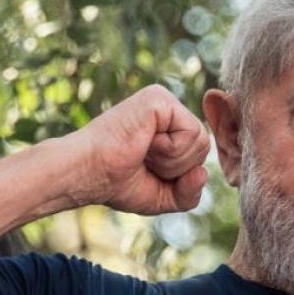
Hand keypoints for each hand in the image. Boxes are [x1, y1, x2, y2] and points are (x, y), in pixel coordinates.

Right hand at [58, 84, 210, 214]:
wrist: (90, 174)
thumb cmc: (117, 184)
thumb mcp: (163, 197)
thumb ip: (190, 192)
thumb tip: (203, 172)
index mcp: (168, 128)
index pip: (200, 155)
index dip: (180, 176)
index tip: (147, 170)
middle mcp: (167, 110)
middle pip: (204, 148)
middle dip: (177, 168)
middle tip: (144, 161)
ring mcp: (164, 101)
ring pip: (201, 141)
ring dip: (172, 161)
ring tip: (142, 152)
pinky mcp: (160, 97)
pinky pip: (192, 132)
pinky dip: (170, 150)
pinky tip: (144, 143)